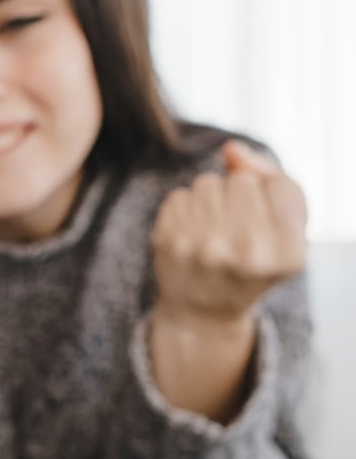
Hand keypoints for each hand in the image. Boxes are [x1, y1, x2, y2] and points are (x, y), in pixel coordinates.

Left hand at [152, 141, 306, 326]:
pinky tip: (192, 237)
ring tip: (214, 232)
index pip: (281, 185)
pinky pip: (180, 195)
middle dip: (240, 196)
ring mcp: (204, 248)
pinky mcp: (169, 242)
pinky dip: (186, 210)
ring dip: (211, 200)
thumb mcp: (285, 229)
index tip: (267, 226)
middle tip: (237, 230)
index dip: (272, 198)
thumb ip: (273, 179)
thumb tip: (231, 149)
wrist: (203, 310)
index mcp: (288, 253)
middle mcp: (247, 253)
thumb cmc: (252, 260)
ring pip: (208, 182)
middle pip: (242, 180)